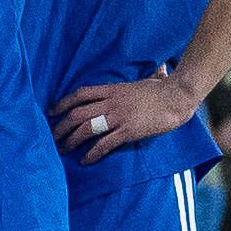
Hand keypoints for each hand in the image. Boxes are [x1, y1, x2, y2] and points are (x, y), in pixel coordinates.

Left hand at [54, 66, 198, 161]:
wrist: (178, 96)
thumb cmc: (166, 89)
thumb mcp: (152, 79)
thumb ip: (151, 76)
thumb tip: (160, 69)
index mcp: (112, 89)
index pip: (80, 94)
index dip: (62, 103)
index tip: (52, 112)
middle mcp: (111, 102)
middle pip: (77, 113)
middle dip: (61, 127)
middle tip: (53, 137)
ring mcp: (119, 117)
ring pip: (86, 128)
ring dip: (71, 141)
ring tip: (63, 150)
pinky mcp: (128, 131)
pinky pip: (105, 144)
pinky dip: (92, 153)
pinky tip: (85, 161)